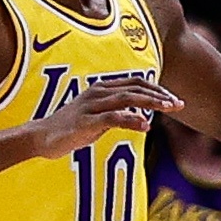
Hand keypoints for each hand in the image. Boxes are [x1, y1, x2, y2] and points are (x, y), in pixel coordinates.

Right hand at [34, 76, 181, 155]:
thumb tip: (144, 116)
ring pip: (127, 99)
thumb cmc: (73, 127)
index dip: (157, 89)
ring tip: (169, 109)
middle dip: (160, 96)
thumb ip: (119, 112)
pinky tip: (146, 126)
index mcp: (102, 89)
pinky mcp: (86, 121)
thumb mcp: (100, 116)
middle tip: (179, 104)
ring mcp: (91, 106)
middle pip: (135, 88)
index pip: (136, 83)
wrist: (42, 137)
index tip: (175, 100)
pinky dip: (131, 120)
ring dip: (151, 103)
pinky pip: (112, 117)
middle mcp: (98, 92)